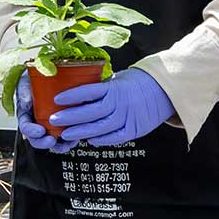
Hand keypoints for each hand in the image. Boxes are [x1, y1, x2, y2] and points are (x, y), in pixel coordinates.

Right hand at [14, 70, 77, 154]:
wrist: (48, 75)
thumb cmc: (34, 80)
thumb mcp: (26, 83)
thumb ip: (24, 92)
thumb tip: (26, 103)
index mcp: (26, 116)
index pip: (26, 128)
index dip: (31, 132)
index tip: (40, 131)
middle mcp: (37, 123)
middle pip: (37, 139)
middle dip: (44, 143)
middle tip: (52, 140)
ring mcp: (50, 125)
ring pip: (53, 140)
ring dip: (60, 145)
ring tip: (68, 143)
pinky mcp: (63, 124)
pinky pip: (66, 135)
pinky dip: (71, 139)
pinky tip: (77, 137)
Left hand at [48, 68, 174, 146]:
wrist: (164, 91)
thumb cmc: (137, 83)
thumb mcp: (119, 79)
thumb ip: (101, 88)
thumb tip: (79, 92)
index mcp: (114, 88)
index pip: (89, 91)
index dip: (72, 96)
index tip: (56, 99)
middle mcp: (119, 103)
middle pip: (91, 112)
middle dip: (71, 116)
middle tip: (54, 119)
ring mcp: (127, 118)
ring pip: (100, 127)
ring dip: (81, 131)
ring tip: (66, 134)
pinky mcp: (134, 130)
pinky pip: (114, 137)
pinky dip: (101, 140)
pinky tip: (89, 140)